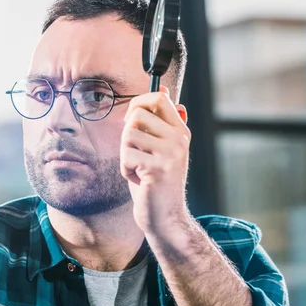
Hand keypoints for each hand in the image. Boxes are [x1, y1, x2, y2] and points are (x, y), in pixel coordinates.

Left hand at [120, 89, 191, 233]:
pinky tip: (139, 179)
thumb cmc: (156, 182)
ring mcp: (170, 153)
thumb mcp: (162, 148)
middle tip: (135, 154)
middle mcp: (178, 139)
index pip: (159, 98)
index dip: (138, 102)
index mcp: (180, 131)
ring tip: (138, 168)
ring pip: (128, 135)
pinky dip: (125, 170)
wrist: (165, 217)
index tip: (132, 119)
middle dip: (127, 135)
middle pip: (137, 115)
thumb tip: (163, 89)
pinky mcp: (157, 168)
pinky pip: (126, 156)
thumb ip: (161, 122)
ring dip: (125, 154)